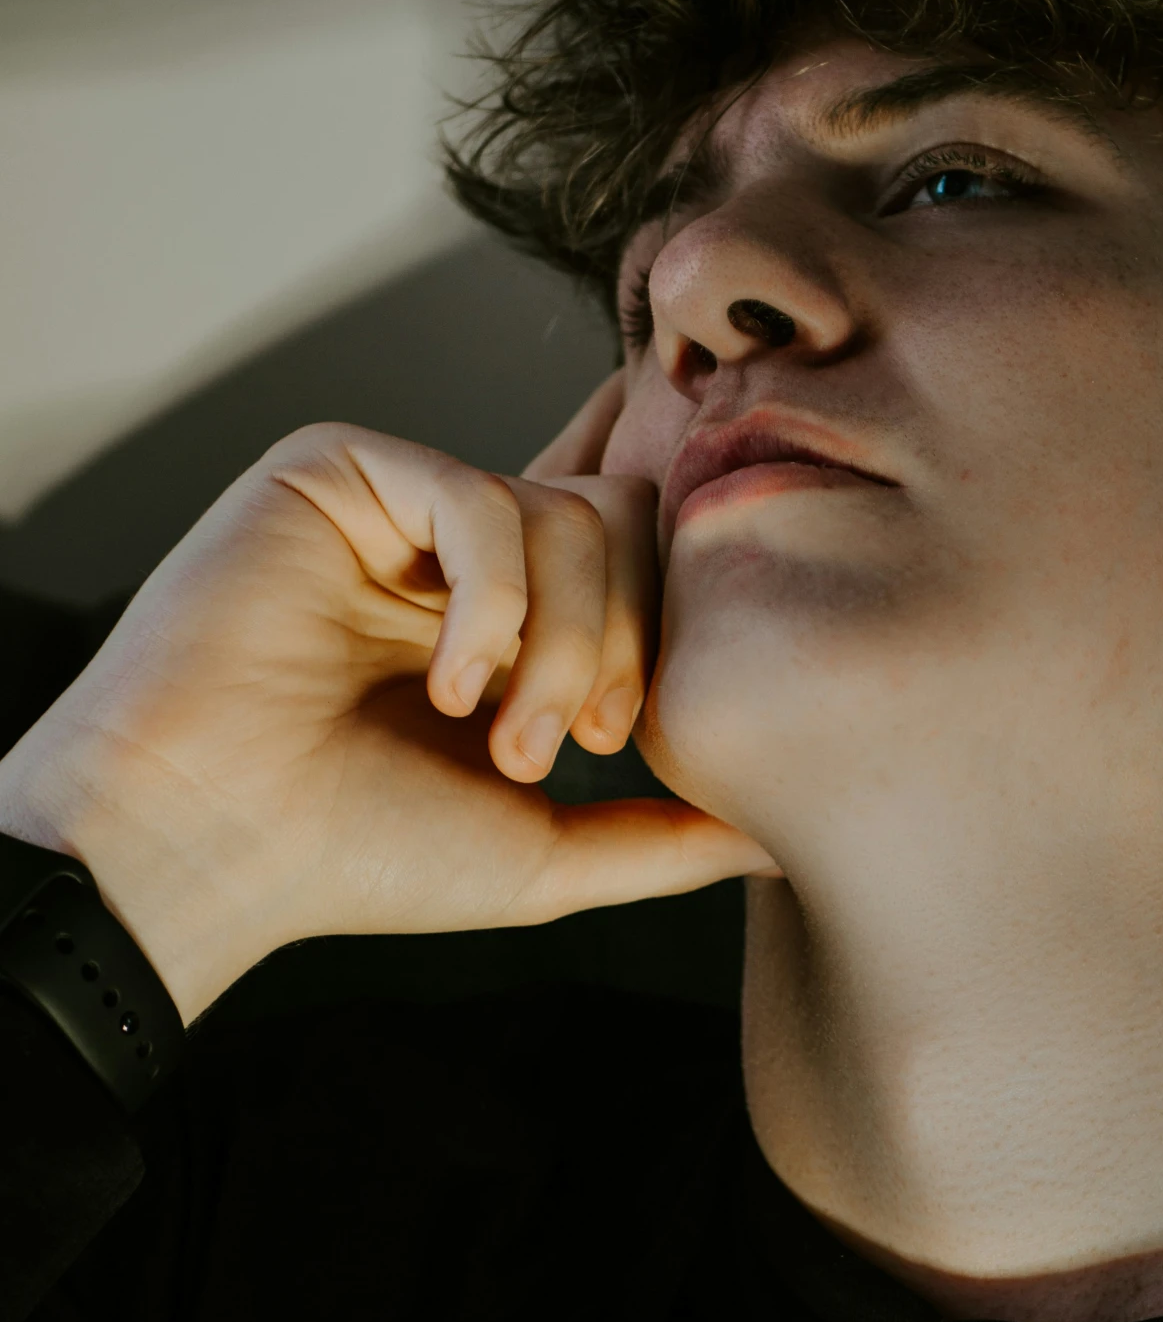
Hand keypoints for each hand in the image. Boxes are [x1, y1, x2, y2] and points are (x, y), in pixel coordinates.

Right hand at [0, 374, 774, 1024]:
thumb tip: (787, 838)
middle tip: (565, 744)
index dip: (676, 591)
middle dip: (622, 645)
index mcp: (521, 618)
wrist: (215, 841)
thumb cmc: (363, 854)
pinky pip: (484, 494)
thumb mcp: (550, 854)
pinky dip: (493, 603)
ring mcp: (412, 504)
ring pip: (573, 512)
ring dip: (559, 642)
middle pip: (632, 524)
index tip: (634, 716)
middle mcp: (473, 552)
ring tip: (497, 735)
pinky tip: (444, 683)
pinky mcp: (347, 467)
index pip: (640, 545)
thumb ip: (667, 835)